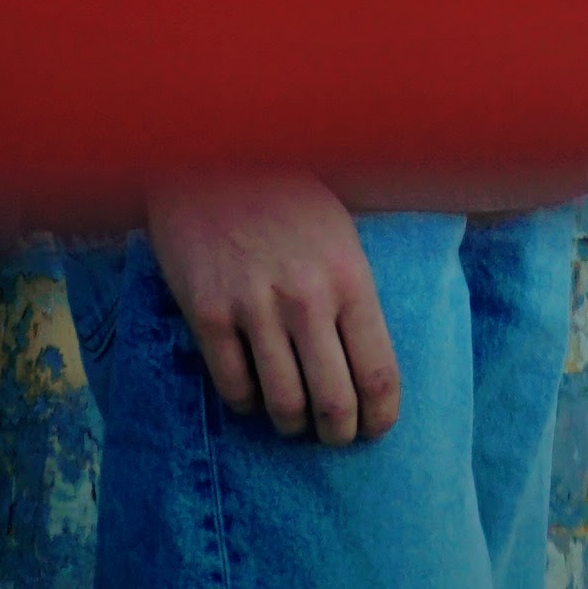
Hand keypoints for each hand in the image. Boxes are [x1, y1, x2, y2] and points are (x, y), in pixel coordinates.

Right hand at [142, 173, 401, 445]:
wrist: (215, 152)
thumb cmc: (287, 195)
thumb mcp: (340, 236)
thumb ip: (353, 297)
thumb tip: (367, 369)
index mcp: (349, 278)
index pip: (378, 374)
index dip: (380, 417)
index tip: (374, 428)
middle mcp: (306, 298)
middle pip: (335, 404)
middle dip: (338, 434)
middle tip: (333, 436)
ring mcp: (253, 307)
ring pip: (283, 406)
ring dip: (291, 424)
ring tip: (292, 418)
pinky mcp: (207, 313)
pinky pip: (234, 388)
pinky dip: (247, 403)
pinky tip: (251, 391)